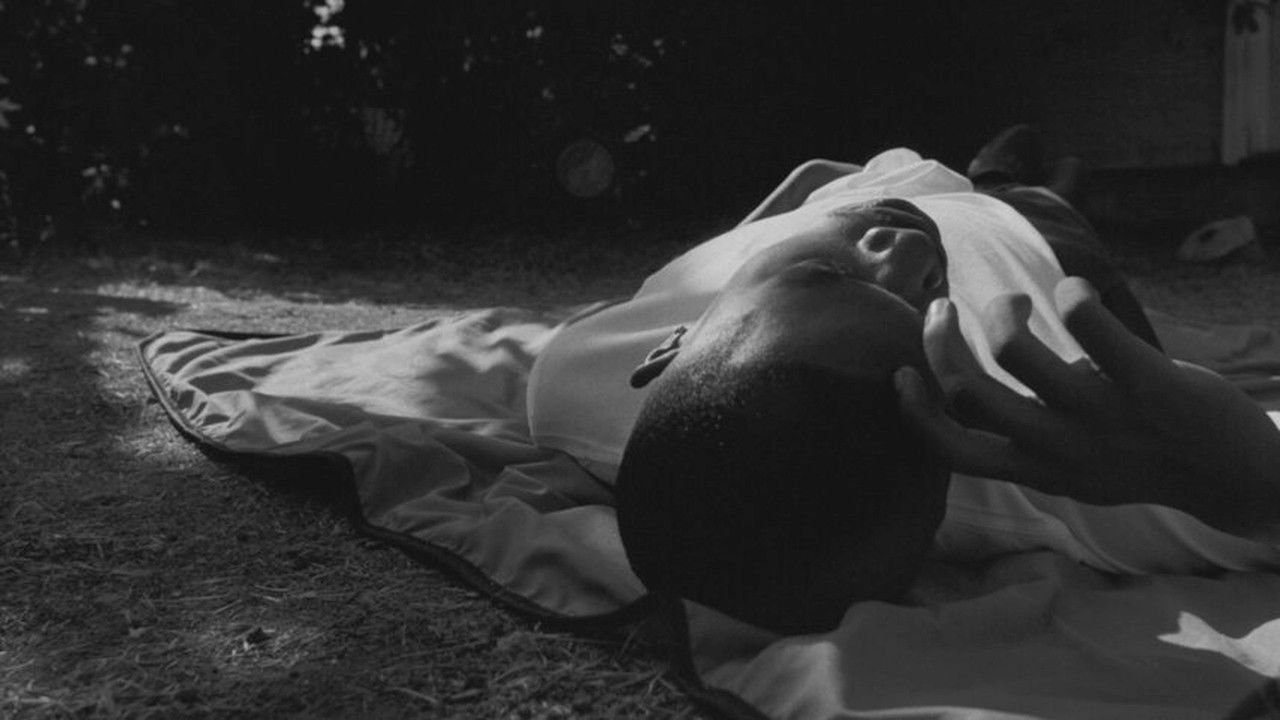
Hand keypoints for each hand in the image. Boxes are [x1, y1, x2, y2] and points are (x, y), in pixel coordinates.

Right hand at [895, 276, 1279, 538]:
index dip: (913, 411)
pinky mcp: (1148, 385)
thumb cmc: (1144, 461)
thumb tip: (991, 368)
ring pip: (1013, 351)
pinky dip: (1071, 294)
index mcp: (1036, 469)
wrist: (1237, 478)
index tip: (899, 374)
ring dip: (998, 310)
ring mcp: (1102, 417)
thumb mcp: (1075, 469)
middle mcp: (1059, 448)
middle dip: (939, 339)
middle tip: (944, 307)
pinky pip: (1087, 324)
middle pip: (967, 391)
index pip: (953, 451)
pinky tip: (1076, 291)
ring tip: (1013, 300)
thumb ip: (1031, 434)